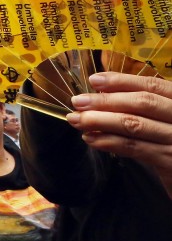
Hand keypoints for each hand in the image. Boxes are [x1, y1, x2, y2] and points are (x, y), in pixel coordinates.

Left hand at [67, 71, 171, 196]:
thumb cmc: (170, 140)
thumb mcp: (162, 118)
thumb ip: (141, 105)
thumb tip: (101, 92)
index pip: (151, 86)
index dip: (121, 81)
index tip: (94, 80)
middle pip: (142, 103)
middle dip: (106, 101)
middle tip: (77, 102)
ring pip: (135, 125)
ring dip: (101, 121)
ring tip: (77, 120)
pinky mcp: (170, 161)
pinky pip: (135, 148)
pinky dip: (110, 141)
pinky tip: (91, 138)